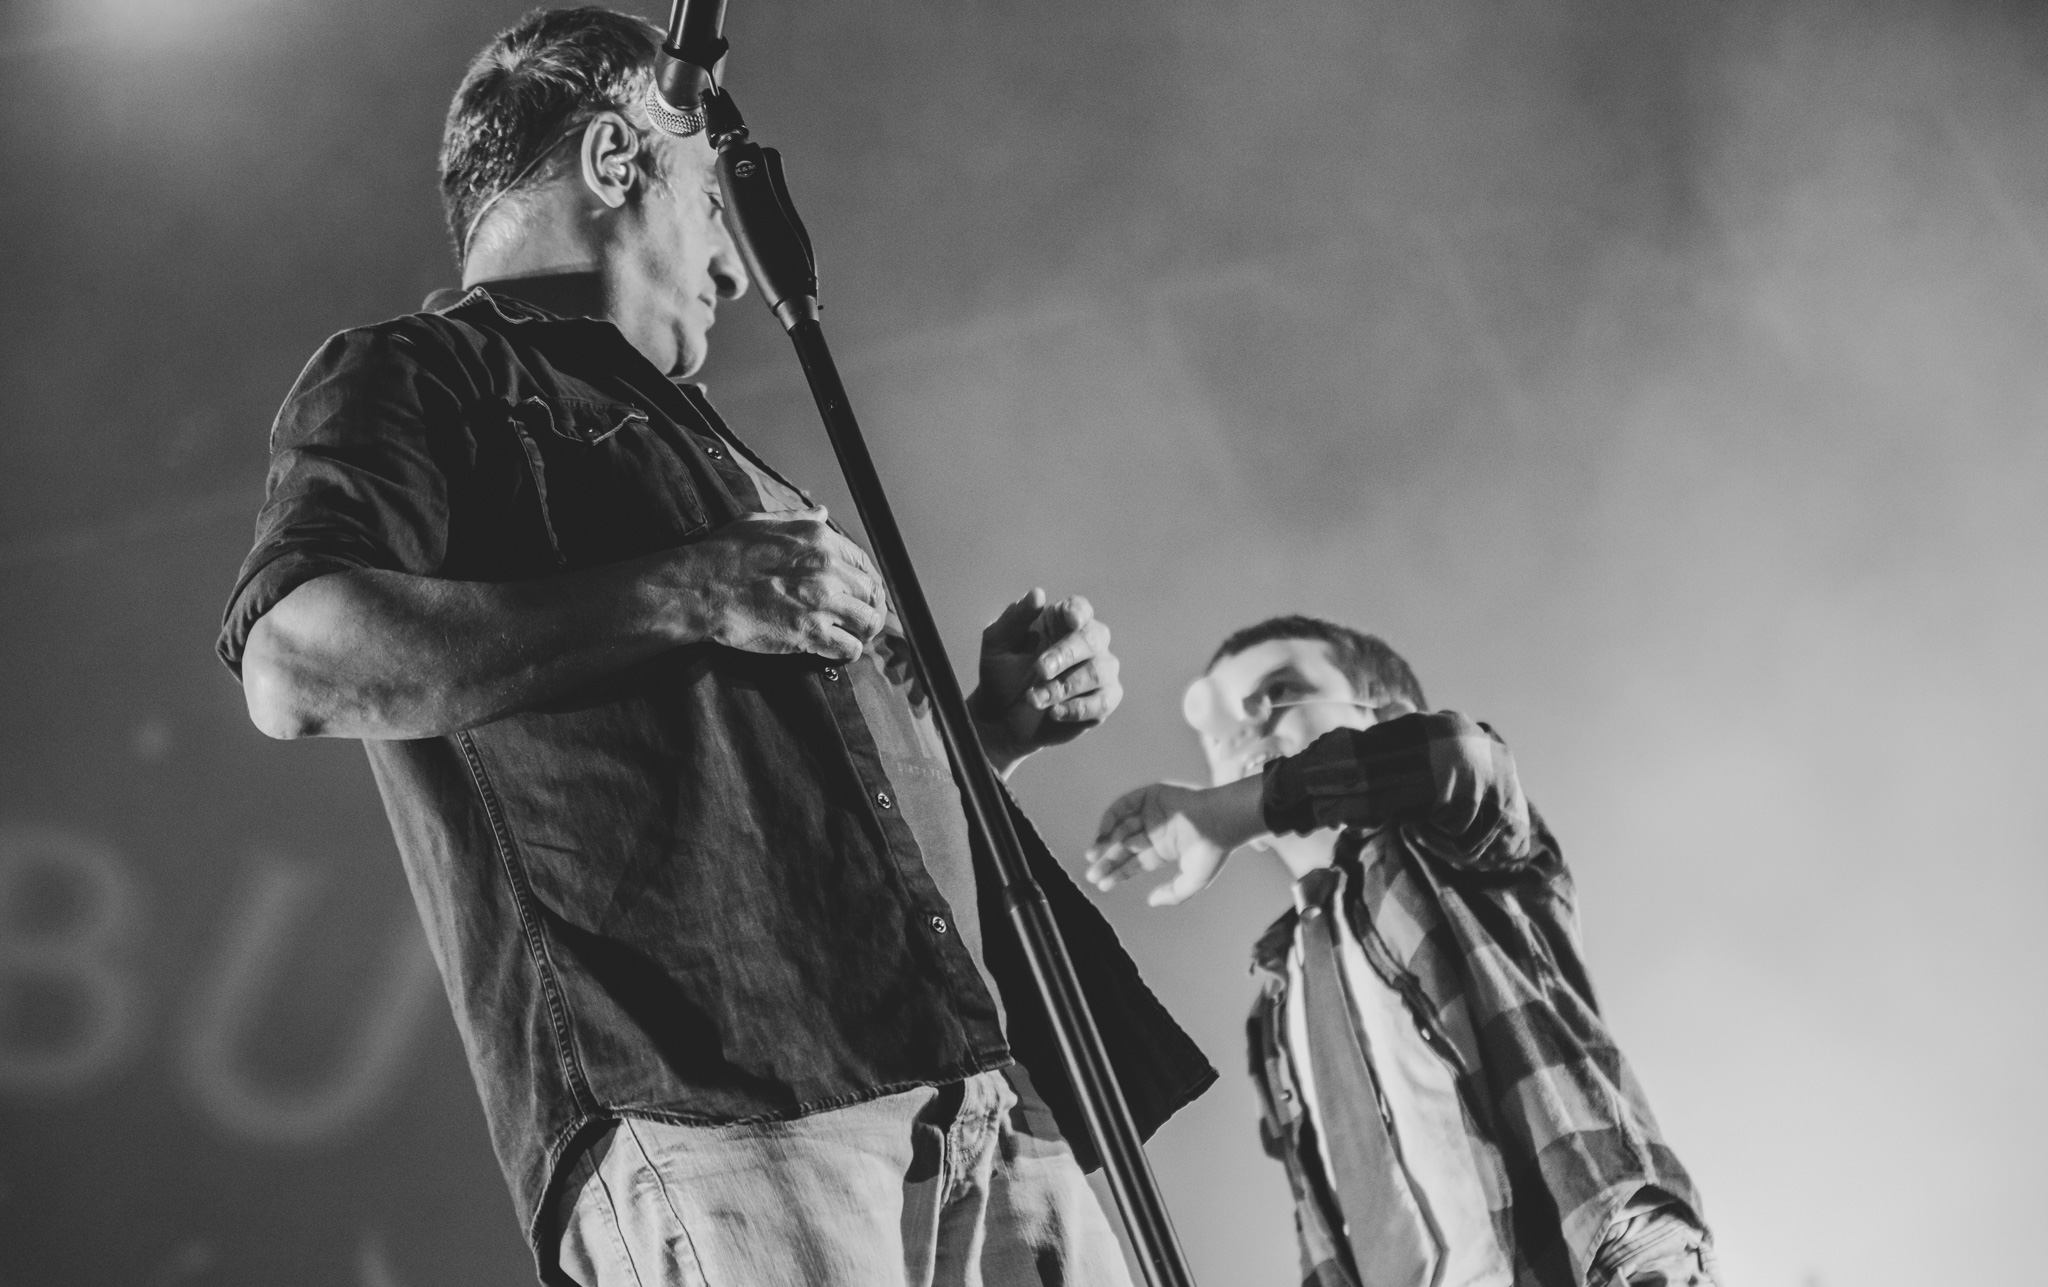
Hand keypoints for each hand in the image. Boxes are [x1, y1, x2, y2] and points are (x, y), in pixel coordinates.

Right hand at [678, 507, 886, 660]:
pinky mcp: (809, 632)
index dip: (868, 582)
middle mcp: (827, 568)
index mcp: (819, 539)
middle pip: (872, 593)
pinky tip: (836, 650)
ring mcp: (821, 601)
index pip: (865, 562)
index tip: (862, 594)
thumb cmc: (725, 554)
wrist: (701, 588)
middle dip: (869, 607)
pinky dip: (847, 652)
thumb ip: (799, 519)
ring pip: (868, 621)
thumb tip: (822, 512)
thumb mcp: (763, 522)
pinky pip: (849, 648)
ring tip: (853, 635)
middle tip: (859, 619)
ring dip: (863, 631)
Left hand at [969, 589, 1122, 773]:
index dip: (1079, 612)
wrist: (1000, 721)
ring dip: (1064, 686)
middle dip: (1067, 653)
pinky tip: (1054, 712)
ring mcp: (1099, 672)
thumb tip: (1038, 594)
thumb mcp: (997, 644)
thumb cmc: (1001, 676)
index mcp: (1062, 622)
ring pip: (1098, 671)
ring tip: (1034, 699)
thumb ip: (1015, 618)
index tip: (1071, 620)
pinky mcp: (1103, 701)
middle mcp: (1087, 643)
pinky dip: (1078, 708)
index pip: (1080, 608)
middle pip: (1093, 638)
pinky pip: (1104, 701)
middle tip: (1040, 669)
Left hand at [1084, 776, 1267, 906]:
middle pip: (1124, 847)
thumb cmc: (1212, 851)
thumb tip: (1151, 902)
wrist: (1222, 822)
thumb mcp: (1193, 881)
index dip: (1118, 873)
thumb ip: (1173, 894)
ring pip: (1122, 828)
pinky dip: (1112, 817)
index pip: (1135, 863)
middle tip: (1092, 874)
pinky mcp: (1151, 796)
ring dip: (1106, 842)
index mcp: (1164, 849)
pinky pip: (1125, 805)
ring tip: (1093, 857)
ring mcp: (1153, 812)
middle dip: (1107, 861)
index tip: (1103, 884)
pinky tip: (1103, 834)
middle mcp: (1156, 831)